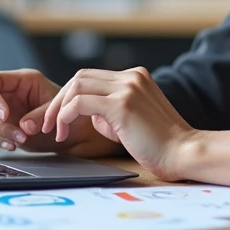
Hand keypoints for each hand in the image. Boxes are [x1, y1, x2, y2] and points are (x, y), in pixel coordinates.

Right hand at [0, 68, 120, 156]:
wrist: (75, 132)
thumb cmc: (70, 113)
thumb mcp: (59, 110)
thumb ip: (41, 115)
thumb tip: (23, 126)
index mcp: (22, 80)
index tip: (5, 113)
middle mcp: (10, 94)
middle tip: (16, 133)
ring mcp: (5, 110)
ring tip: (19, 141)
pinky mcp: (5, 127)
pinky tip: (14, 145)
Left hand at [42, 67, 196, 180]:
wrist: (183, 153)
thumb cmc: (159, 144)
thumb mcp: (130, 119)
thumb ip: (109, 110)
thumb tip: (86, 111)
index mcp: (135, 77)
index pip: (90, 77)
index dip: (68, 96)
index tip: (56, 118)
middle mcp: (130, 76)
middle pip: (80, 77)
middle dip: (57, 100)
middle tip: (46, 124)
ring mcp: (127, 88)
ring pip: (77, 86)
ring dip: (58, 109)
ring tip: (55, 131)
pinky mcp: (121, 105)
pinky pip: (80, 103)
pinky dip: (65, 116)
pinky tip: (64, 133)